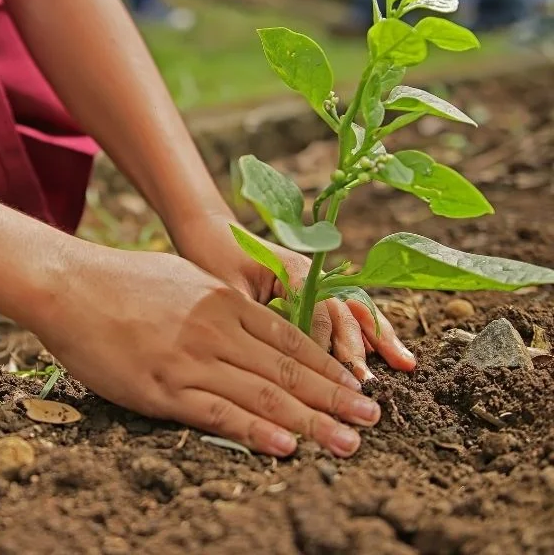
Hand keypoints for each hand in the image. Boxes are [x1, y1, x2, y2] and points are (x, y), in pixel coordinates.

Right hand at [31, 245, 381, 456]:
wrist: (69, 285)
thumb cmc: (121, 280)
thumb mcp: (183, 278)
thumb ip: (220, 303)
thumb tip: (249, 320)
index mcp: (224, 302)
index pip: (290, 341)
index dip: (329, 367)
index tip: (357, 387)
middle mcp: (217, 330)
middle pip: (288, 371)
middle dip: (335, 398)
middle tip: (371, 420)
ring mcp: (191, 360)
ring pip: (263, 396)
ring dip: (311, 422)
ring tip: (347, 442)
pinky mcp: (162, 388)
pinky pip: (218, 414)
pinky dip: (256, 432)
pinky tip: (286, 446)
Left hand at [171, 215, 415, 381]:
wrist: (211, 233)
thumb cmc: (214, 260)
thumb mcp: (228, 291)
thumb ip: (254, 318)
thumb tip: (272, 358)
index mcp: (293, 270)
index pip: (318, 313)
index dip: (323, 346)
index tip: (329, 377)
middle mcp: (314, 274)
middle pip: (343, 312)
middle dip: (357, 348)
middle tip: (367, 383)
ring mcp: (319, 282)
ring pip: (355, 312)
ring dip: (378, 339)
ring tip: (405, 364)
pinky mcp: (316, 292)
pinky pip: (348, 312)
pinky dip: (369, 332)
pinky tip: (393, 353)